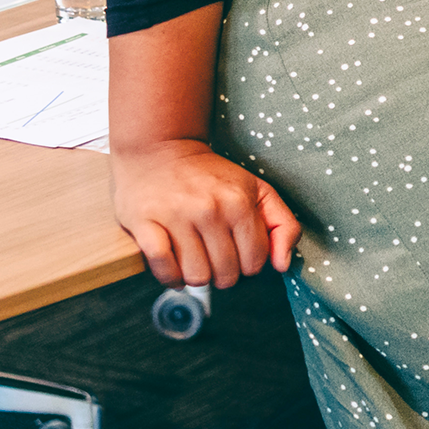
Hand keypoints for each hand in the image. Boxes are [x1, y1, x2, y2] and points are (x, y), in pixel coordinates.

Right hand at [110, 137, 298, 290]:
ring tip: (195, 262)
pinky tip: (174, 271)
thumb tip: (282, 265)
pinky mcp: (144, 222)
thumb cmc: (212, 177)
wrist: (161, 150)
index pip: (255, 261)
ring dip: (196, 278)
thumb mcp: (259, 190)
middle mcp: (209, 209)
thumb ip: (283, 225)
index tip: (239, 255)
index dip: (249, 265)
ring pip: (196, 276)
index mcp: (240, 202)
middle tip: (215, 260)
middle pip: (226, 274)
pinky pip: (163, 267)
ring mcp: (175, 216)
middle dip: (224, 275)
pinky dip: (170, 278)